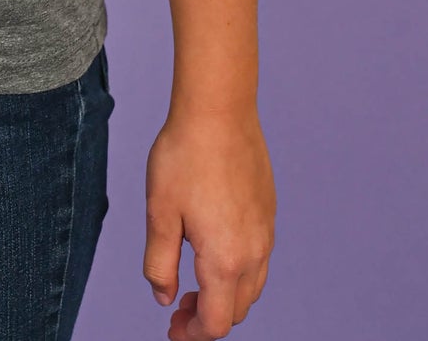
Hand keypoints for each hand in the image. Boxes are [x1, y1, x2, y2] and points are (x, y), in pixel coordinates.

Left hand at [144, 104, 275, 337]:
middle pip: (237, 310)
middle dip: (208, 318)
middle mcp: (254, 253)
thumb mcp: (159, 212)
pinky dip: (237, 272)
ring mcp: (266, 232)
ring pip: (251, 286)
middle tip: (177, 309)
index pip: (216, 322)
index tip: (172, 328)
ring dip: (225, 296)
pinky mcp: (268, 212)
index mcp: (225, 260)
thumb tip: (163, 296)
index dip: (193, 334)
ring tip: (194, 285)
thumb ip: (159, 263)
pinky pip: (258, 259)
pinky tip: (211, 250)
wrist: (219, 110)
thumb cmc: (184, 157)